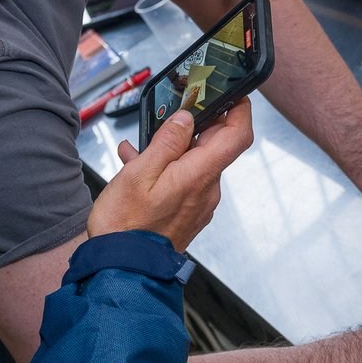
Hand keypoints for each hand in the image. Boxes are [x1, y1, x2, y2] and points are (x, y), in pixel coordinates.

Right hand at [86, 100, 254, 251]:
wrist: (121, 269)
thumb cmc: (126, 226)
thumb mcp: (139, 173)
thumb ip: (166, 142)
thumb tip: (186, 118)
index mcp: (199, 175)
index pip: (237, 135)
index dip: (240, 109)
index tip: (233, 93)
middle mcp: (206, 190)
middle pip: (216, 147)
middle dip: (197, 126)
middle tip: (174, 112)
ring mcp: (199, 204)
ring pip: (195, 163)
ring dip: (174, 149)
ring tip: (141, 147)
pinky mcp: (187, 214)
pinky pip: (184, 182)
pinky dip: (167, 169)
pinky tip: (138, 165)